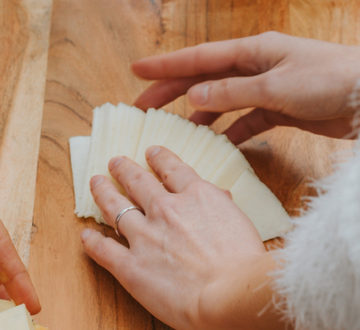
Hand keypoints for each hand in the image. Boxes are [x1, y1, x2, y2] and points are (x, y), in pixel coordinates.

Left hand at [81, 147, 301, 329]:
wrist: (231, 294)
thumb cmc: (246, 265)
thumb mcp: (242, 224)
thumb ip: (224, 207)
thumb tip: (221, 196)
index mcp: (196, 197)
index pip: (172, 169)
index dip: (158, 158)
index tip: (150, 153)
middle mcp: (166, 210)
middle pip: (137, 181)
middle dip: (123, 169)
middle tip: (114, 162)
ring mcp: (144, 236)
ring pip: (115, 207)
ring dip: (102, 192)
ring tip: (95, 182)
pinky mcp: (130, 266)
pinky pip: (103, 249)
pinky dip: (91, 241)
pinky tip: (85, 235)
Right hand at [133, 32, 359, 143]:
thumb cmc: (327, 81)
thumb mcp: (274, 86)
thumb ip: (231, 93)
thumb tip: (193, 96)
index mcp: (251, 52)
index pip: (199, 59)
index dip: (166, 66)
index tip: (137, 70)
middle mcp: (254, 67)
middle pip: (204, 78)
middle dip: (172, 90)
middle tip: (144, 104)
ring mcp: (265, 88)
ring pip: (221, 100)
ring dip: (199, 113)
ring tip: (176, 127)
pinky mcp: (277, 109)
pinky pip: (245, 120)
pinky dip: (231, 131)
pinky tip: (219, 143)